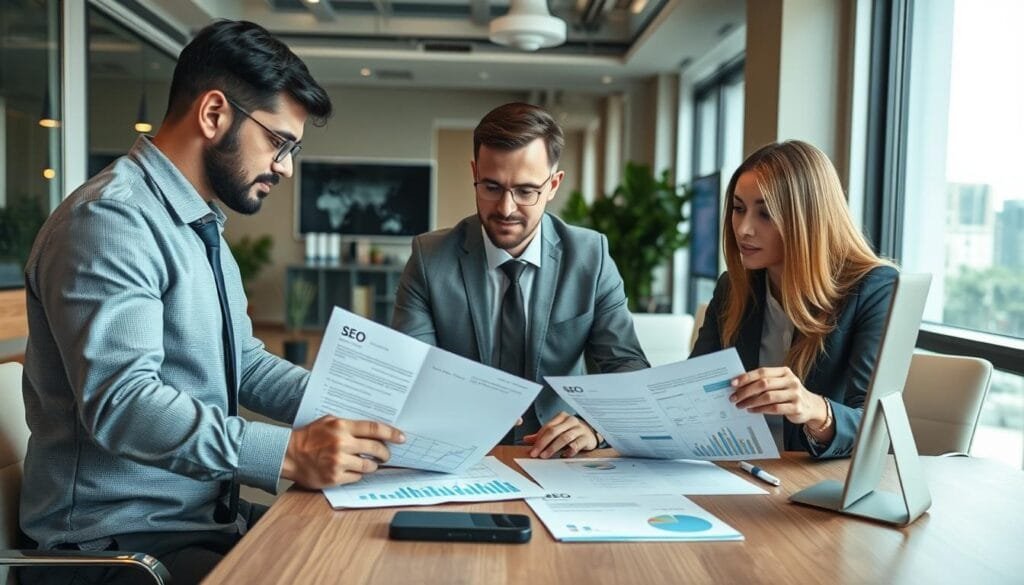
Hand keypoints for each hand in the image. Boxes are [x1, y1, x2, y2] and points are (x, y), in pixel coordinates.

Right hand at [281, 415, 404, 488]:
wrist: (288, 455)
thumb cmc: (309, 437)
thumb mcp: (328, 422)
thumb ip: (349, 424)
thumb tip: (373, 429)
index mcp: (341, 427)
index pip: (374, 428)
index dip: (391, 433)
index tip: (401, 437)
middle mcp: (342, 444)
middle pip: (376, 449)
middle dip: (385, 453)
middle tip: (386, 455)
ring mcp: (338, 462)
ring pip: (369, 466)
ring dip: (372, 465)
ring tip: (368, 463)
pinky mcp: (334, 478)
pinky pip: (356, 478)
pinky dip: (357, 474)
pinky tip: (350, 470)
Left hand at [523, 412, 598, 458]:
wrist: (592, 433)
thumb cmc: (572, 431)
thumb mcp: (558, 430)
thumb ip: (543, 435)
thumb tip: (527, 440)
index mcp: (562, 417)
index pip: (547, 427)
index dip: (538, 438)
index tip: (532, 449)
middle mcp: (571, 421)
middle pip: (553, 432)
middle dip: (543, 443)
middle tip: (536, 453)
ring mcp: (579, 429)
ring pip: (564, 438)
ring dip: (553, 448)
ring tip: (545, 455)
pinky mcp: (586, 438)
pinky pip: (576, 445)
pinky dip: (569, 451)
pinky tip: (563, 455)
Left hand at [729, 367, 826, 425]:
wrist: (811, 406)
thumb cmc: (790, 394)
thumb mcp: (780, 383)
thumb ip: (765, 382)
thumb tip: (740, 385)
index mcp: (784, 372)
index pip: (762, 372)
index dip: (746, 377)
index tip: (733, 383)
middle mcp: (791, 381)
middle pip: (763, 384)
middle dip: (745, 391)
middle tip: (734, 397)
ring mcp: (795, 394)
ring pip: (768, 397)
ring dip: (751, 402)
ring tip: (741, 405)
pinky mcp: (796, 407)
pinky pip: (774, 408)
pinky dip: (760, 409)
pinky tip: (752, 410)